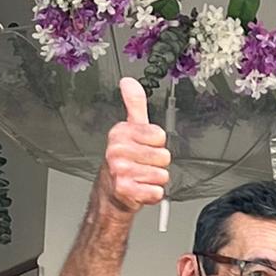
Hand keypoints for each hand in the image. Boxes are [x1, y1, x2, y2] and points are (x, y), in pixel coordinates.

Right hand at [100, 78, 170, 212]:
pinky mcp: (125, 189)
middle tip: (144, 165)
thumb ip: (134, 105)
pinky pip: (156, 192)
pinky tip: (141, 189)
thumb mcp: (130, 129)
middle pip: (163, 156)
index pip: (159, 136)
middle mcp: (117, 150)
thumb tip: (129, 82)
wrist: (111, 190)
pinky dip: (153, 194)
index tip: (145, 147)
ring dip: (155, 179)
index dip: (157, 144)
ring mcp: (120, 170)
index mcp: (121, 132)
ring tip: (142, 177)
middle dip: (158, 164)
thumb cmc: (125, 160)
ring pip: (161, 175)